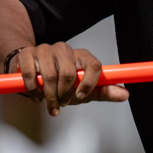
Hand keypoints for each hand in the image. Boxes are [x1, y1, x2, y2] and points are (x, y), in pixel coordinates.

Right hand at [8, 43, 129, 115]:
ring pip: (50, 75)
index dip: (89, 83)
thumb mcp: (83, 88)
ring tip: (48, 102)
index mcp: (82, 56)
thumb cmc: (61, 81)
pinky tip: (35, 94)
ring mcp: (45, 49)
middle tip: (61, 103)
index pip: (94, 65)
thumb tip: (125, 95)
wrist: (32, 69)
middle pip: (70, 73)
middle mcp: (65, 49)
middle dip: (64, 95)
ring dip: (48, 95)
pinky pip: (30, 74)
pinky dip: (32, 89)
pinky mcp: (27, 54)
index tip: (81, 95)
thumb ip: (103, 91)